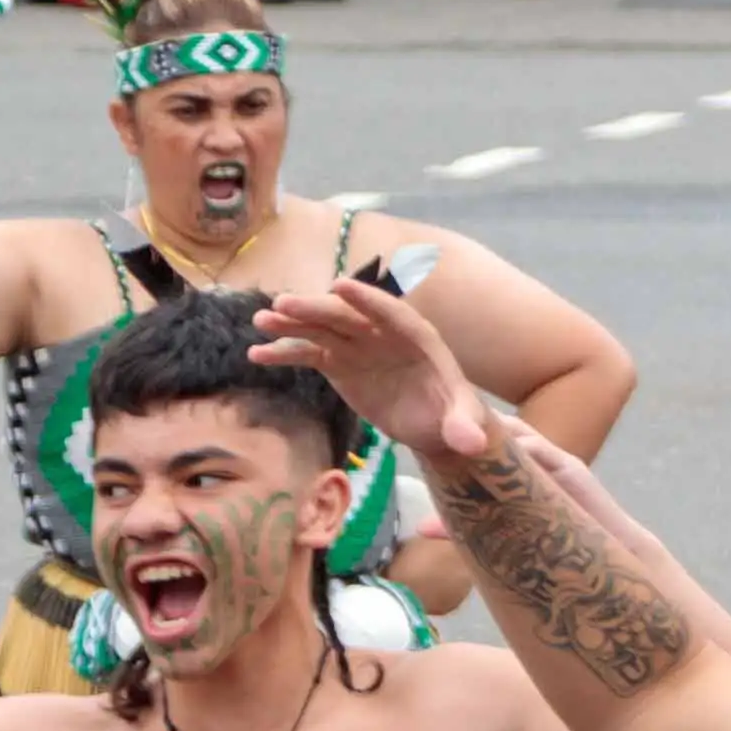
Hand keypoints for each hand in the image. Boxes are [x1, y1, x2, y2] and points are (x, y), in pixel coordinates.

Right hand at [254, 275, 493, 461]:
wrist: (435, 423)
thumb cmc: (453, 414)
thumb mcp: (463, 422)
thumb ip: (464, 428)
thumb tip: (472, 444)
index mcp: (417, 337)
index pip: (392, 313)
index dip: (368, 300)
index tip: (340, 286)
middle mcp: (382, 335)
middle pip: (347, 318)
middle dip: (317, 310)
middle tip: (283, 304)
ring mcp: (358, 347)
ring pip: (322, 330)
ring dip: (292, 325)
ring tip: (262, 321)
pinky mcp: (339, 364)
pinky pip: (309, 354)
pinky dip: (285, 354)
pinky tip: (258, 355)